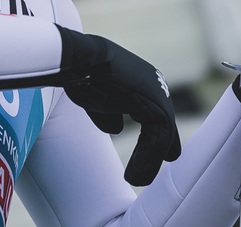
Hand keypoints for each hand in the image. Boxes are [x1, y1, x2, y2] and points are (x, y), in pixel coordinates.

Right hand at [56, 26, 180, 185]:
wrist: (79, 60)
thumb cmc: (82, 73)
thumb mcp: (97, 98)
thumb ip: (109, 114)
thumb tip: (116, 129)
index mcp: (141, 79)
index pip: (156, 111)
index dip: (158, 135)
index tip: (162, 154)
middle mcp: (153, 84)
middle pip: (162, 123)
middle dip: (160, 149)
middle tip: (152, 172)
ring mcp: (157, 92)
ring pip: (161, 134)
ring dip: (149, 161)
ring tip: (137, 180)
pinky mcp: (154, 103)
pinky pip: (156, 138)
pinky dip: (146, 159)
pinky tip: (134, 174)